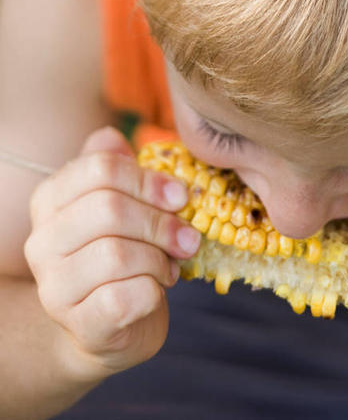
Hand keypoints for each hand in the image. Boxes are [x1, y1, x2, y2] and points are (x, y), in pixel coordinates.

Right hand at [24, 126, 200, 381]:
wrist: (111, 323)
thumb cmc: (123, 251)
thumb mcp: (121, 204)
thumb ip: (116, 169)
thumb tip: (111, 137)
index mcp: (50, 199)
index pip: (99, 168)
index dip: (148, 179)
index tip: (181, 196)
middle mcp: (42, 242)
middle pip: (108, 209)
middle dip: (160, 221)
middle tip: (188, 236)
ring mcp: (55, 287)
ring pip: (117, 254)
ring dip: (159, 258)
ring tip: (171, 264)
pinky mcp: (80, 326)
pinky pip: (127, 297)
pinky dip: (155, 289)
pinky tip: (158, 288)